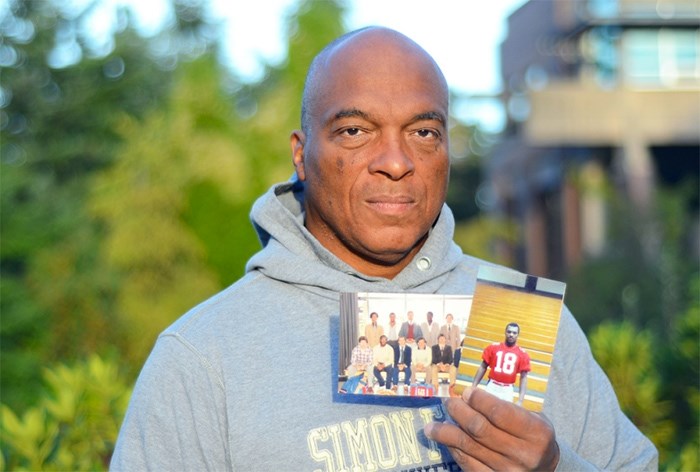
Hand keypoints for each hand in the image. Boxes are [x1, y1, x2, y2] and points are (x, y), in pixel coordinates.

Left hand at [424, 387, 558, 470]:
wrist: (547, 470)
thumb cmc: (535, 437)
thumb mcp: (534, 418)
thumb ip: (507, 408)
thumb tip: (469, 397)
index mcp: (536, 433)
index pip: (499, 413)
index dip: (478, 400)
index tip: (466, 392)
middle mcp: (523, 454)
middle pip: (480, 429)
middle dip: (459, 412)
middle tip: (449, 403)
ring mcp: (508, 471)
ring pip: (469, 447)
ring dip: (447, 433)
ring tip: (432, 426)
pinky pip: (468, 464)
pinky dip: (454, 450)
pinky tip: (445, 441)